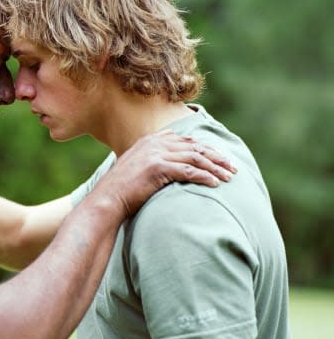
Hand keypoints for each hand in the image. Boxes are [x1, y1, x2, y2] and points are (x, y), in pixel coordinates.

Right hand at [98, 130, 236, 218]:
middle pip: (194, 146)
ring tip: (229, 177)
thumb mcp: (135, 167)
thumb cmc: (121, 190)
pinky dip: (204, 177)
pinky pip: (188, 170)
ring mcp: (155, 154)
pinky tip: (215, 184)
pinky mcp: (157, 167)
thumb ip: (150, 160)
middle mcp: (154, 143)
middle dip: (216, 156)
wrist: (107, 199)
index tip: (219, 157)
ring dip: (215, 167)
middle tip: (232, 167)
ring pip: (195, 157)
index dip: (205, 148)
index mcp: (150, 140)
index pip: (185, 139)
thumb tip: (168, 167)